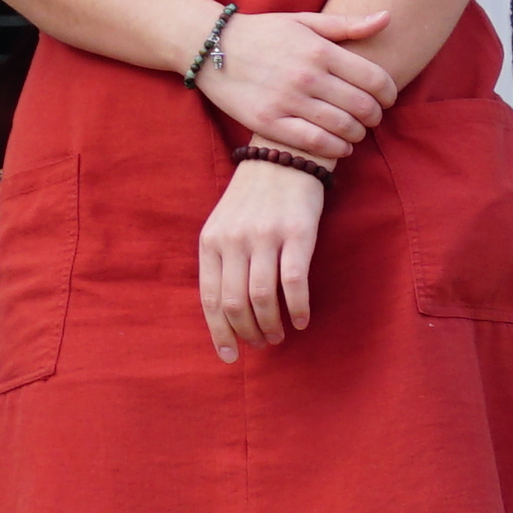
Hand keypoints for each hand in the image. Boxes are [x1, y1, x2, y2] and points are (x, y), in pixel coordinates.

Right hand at [199, 0, 395, 168]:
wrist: (210, 47)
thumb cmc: (262, 33)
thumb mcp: (304, 20)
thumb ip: (347, 24)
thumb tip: (388, 17)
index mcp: (320, 50)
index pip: (375, 79)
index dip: (389, 94)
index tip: (387, 99)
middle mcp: (307, 76)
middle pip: (363, 106)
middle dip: (375, 117)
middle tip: (372, 118)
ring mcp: (287, 101)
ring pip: (342, 127)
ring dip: (357, 134)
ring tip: (355, 132)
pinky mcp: (268, 122)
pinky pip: (314, 143)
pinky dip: (335, 149)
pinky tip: (340, 146)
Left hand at [199, 158, 324, 361]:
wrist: (284, 155)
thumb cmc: (253, 198)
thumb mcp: (224, 225)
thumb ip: (221, 261)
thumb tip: (225, 312)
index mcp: (211, 241)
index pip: (209, 298)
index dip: (218, 332)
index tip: (229, 356)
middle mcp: (234, 240)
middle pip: (235, 303)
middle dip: (248, 332)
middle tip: (262, 345)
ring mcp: (265, 236)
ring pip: (263, 297)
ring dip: (271, 325)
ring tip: (279, 337)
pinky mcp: (296, 234)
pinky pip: (294, 282)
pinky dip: (298, 308)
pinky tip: (302, 320)